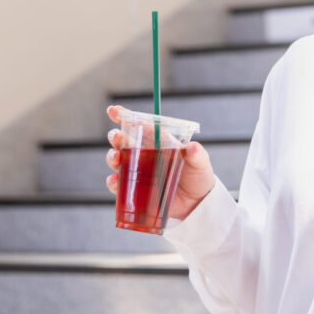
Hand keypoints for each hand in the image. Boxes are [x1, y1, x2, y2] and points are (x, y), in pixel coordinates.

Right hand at [105, 105, 216, 220]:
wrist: (197, 203)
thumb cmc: (198, 177)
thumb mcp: (201, 164)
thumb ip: (197, 155)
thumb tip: (193, 147)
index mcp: (158, 142)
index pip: (139, 125)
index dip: (124, 116)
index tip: (113, 110)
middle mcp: (145, 154)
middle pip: (123, 142)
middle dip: (115, 137)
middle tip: (116, 137)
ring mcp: (138, 172)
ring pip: (118, 161)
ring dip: (112, 157)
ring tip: (116, 158)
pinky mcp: (136, 190)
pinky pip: (119, 185)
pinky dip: (113, 183)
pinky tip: (115, 181)